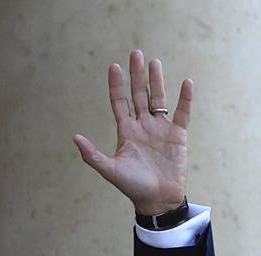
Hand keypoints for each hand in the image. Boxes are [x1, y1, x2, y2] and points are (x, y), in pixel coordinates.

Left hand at [74, 50, 190, 214]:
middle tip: (135, 54)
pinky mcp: (178, 135)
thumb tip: (74, 137)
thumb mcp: (109, 169)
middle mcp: (142, 126)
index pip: (119, 103)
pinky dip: (185, 99)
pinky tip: (186, 83)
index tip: (113, 67)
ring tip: (154, 62)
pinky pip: (182, 113)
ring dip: (156, 81)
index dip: (116, 86)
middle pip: (139, 95)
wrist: (156, 198)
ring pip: (158, 99)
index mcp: (126, 132)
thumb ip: (91, 154)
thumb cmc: (132, 186)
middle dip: (137, 75)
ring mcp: (160, 129)